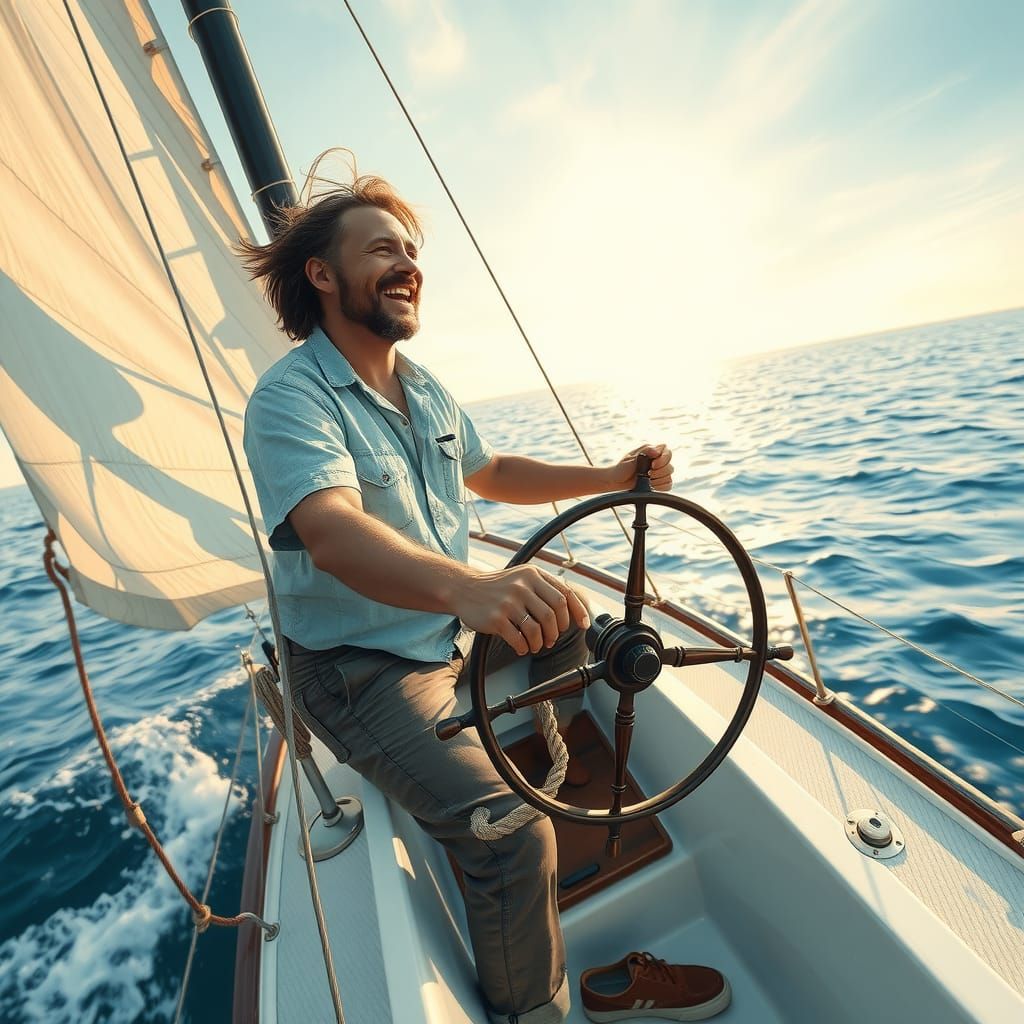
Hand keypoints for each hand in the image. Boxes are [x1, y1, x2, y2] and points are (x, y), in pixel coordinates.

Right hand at [452, 565, 590, 655]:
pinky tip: (521, 647)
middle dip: (557, 631)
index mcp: (533, 575)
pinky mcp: (496, 618)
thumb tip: (574, 608)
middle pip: (554, 614)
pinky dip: (524, 647)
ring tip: (536, 645)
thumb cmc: (497, 586)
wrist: (464, 589)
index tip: (583, 625)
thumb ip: (545, 588)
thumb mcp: (522, 577)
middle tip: (551, 638)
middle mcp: (522, 586)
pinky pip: (519, 639)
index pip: (565, 594)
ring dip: (540, 642)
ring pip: (538, 629)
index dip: (578, 612)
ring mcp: (509, 602)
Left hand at [607, 443, 673, 491]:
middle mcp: (659, 461)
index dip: (663, 459)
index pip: (668, 452)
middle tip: (648, 474)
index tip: (653, 465)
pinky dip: (659, 487)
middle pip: (670, 467)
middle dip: (659, 472)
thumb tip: (656, 451)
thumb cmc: (622, 467)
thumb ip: (645, 452)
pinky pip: (667, 486)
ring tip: (646, 480)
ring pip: (669, 477)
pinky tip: (650, 485)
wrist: (617, 481)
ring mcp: (660, 473)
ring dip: (657, 480)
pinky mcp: (660, 483)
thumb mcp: (631, 457)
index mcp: (653, 451)